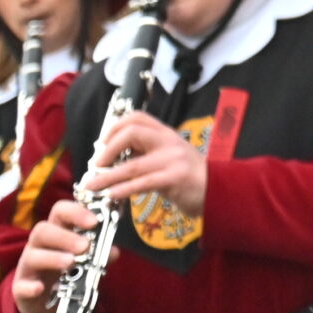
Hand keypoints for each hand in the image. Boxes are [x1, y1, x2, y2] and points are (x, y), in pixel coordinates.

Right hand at [12, 199, 98, 312]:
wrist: (45, 300)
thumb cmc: (68, 270)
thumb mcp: (85, 260)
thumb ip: (99, 253)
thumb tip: (115, 251)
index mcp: (57, 231)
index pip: (60, 211)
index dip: (76, 212)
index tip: (94, 221)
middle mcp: (39, 245)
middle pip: (42, 230)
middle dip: (64, 236)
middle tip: (85, 246)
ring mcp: (27, 266)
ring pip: (32, 255)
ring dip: (52, 258)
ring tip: (71, 263)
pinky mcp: (20, 288)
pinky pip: (20, 286)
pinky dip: (29, 287)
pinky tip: (40, 288)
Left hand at [84, 111, 207, 215]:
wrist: (221, 191)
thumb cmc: (190, 177)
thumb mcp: (169, 158)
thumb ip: (147, 153)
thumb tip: (114, 156)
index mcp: (166, 133)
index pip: (137, 118)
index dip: (114, 128)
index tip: (101, 145)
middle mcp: (169, 141)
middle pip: (131, 133)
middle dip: (107, 149)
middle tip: (97, 165)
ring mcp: (173, 159)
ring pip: (132, 164)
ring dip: (106, 176)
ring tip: (91, 186)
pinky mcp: (175, 178)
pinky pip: (142, 182)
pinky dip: (122, 189)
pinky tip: (112, 195)